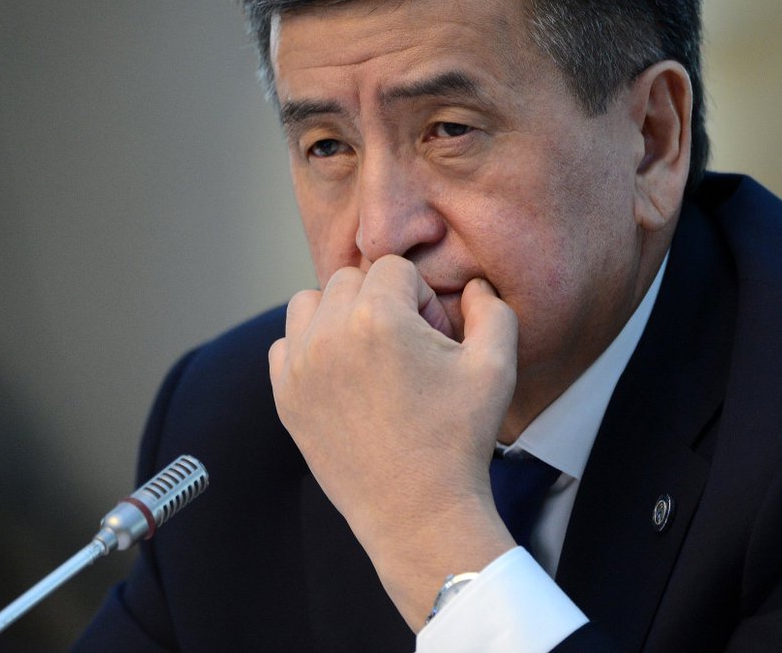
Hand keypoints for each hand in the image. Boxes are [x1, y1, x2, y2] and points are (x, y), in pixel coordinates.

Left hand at [269, 254, 518, 626]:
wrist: (417, 512)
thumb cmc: (459, 439)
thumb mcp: (496, 366)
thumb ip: (491, 308)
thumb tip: (472, 285)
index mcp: (377, 316)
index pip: (393, 268)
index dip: (420, 298)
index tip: (433, 338)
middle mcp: (329, 333)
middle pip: (350, 279)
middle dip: (381, 302)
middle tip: (406, 348)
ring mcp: (300, 366)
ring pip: (309, 303)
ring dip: (338, 315)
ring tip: (370, 353)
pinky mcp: (286, 397)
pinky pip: (285, 345)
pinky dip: (309, 349)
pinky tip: (343, 377)